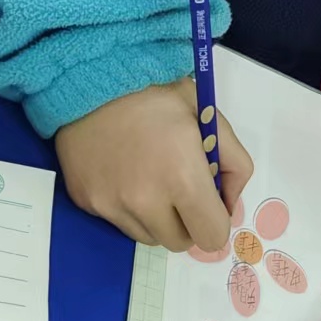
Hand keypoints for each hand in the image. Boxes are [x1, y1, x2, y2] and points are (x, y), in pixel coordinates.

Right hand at [53, 77, 252, 251]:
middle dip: (187, 222)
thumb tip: (229, 203)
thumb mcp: (209, 116)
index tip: (209, 202)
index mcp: (183, 179)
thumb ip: (234, 164)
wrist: (91, 77)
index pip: (212, 236)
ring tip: (150, 177)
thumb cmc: (157, 93)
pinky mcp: (87, 202)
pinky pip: (119, 221)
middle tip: (180, 188)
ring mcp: (111, 205)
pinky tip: (124, 172)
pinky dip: (128, 207)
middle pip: (179, 242)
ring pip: (148, 236)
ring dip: (157, 218)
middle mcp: (146, 201)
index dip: (216, 220)